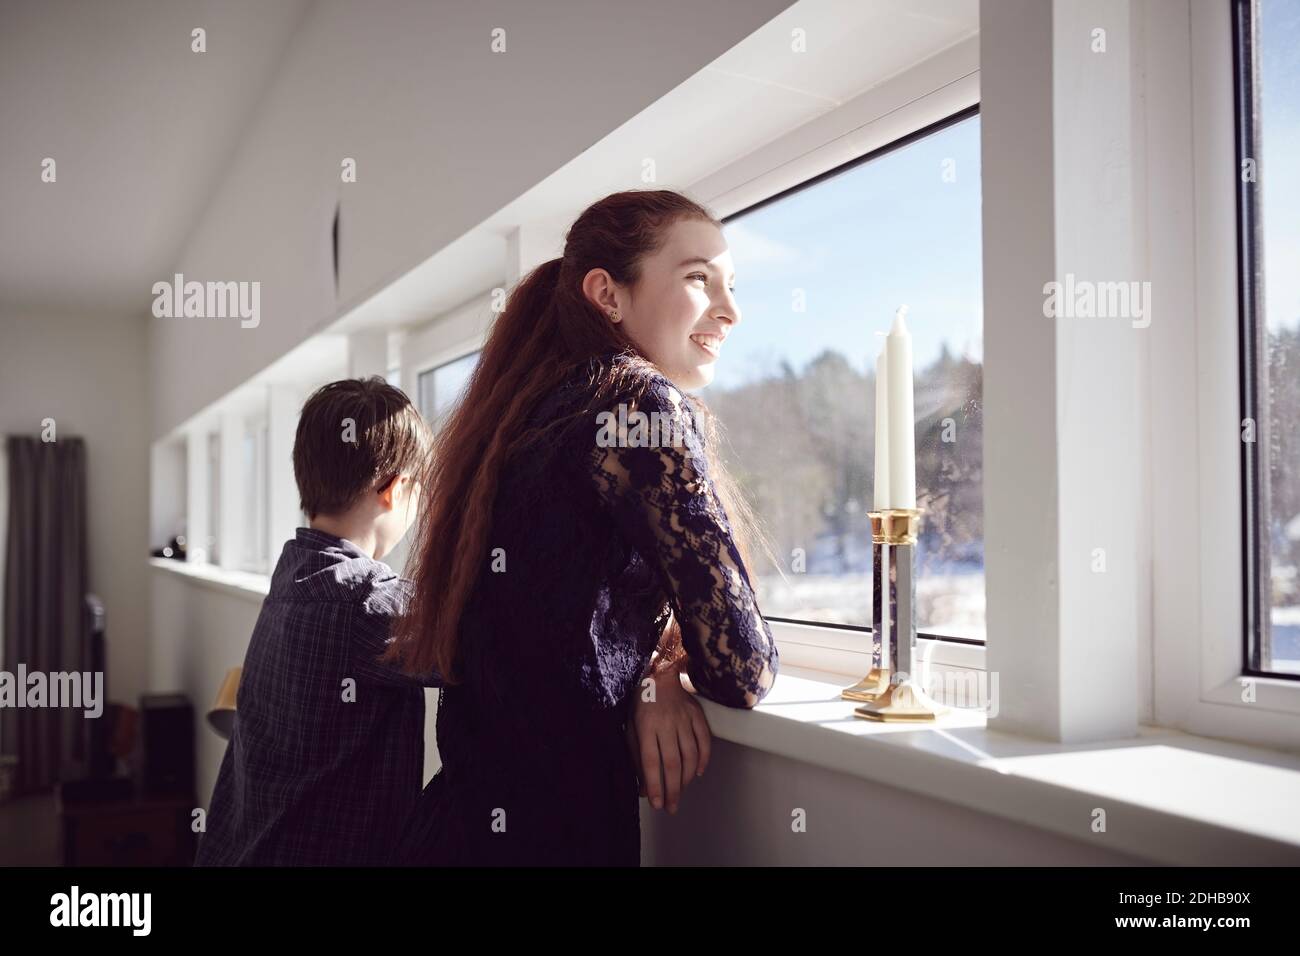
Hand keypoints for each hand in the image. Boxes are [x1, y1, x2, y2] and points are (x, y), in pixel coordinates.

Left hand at [625, 661, 711, 813]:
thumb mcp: (631, 728)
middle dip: (673, 789)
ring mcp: (684, 719)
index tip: (657, 803)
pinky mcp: (697, 714)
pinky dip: (704, 759)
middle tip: (672, 808)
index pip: (652, 762)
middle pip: (672, 763)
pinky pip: (704, 741)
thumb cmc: (641, 705)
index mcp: (646, 727)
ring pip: (690, 755)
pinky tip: (698, 773)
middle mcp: (666, 724)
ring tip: (681, 791)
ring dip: (687, 778)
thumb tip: (644, 788)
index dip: (655, 785)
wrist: (659, 674)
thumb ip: (636, 757)